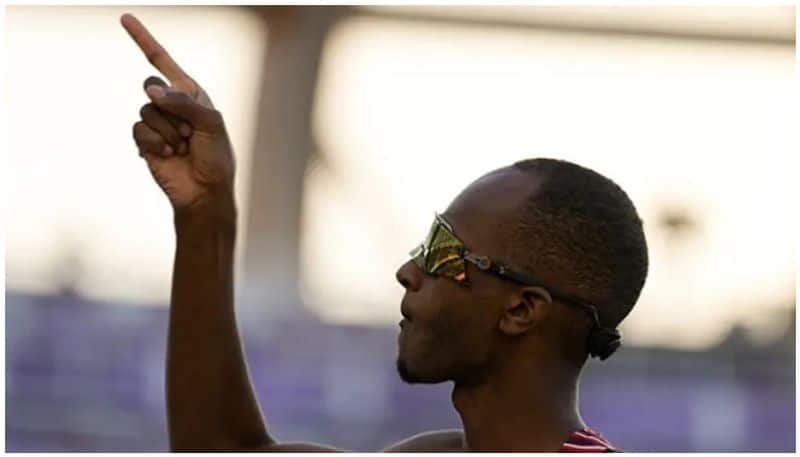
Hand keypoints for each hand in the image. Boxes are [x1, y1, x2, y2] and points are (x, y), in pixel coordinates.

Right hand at [122, 13, 234, 212]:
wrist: (205, 192)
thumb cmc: (216, 158)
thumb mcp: (211, 124)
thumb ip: (184, 102)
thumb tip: (152, 89)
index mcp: (191, 94)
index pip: (164, 63)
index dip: (144, 40)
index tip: (125, 19)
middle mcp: (172, 105)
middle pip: (152, 88)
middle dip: (172, 109)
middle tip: (189, 133)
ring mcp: (157, 123)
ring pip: (146, 110)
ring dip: (167, 131)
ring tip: (182, 147)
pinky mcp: (145, 141)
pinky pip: (138, 129)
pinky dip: (155, 142)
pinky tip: (169, 155)